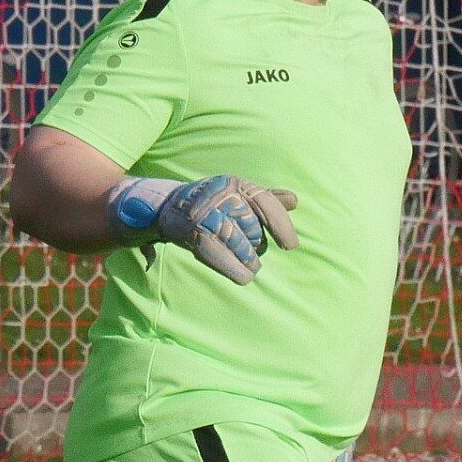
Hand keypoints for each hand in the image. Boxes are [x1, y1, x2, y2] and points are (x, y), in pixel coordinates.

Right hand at [108, 175, 299, 284]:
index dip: (282, 226)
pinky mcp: (196, 234)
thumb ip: (265, 200)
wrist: (166, 207)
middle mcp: (222, 196)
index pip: (265, 203)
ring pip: (243, 247)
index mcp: (235, 184)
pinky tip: (244, 277)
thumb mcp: (237, 196)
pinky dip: (237, 271)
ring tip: (243, 262)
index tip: (290, 246)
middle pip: (255, 231)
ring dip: (246, 261)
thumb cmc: (208, 204)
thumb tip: (294, 200)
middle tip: (245, 248)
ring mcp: (207, 214)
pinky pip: (225, 257)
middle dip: (255, 246)